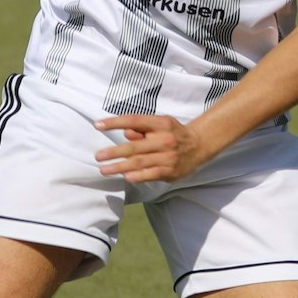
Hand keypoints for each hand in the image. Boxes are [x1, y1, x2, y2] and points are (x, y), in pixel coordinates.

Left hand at [93, 114, 212, 183]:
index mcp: (159, 123)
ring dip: (120, 166)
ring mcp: (168, 156)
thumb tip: (124, 133)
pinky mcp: (171, 170)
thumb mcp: (159, 124)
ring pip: (140, 162)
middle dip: (114, 152)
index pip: (134, 120)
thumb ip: (141, 128)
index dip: (115, 122)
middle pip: (134, 146)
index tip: (98, 125)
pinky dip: (138, 176)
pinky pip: (152, 174)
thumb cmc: (173, 133)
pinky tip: (126, 177)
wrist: (199, 145)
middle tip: (98, 156)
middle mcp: (164, 139)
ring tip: (104, 169)